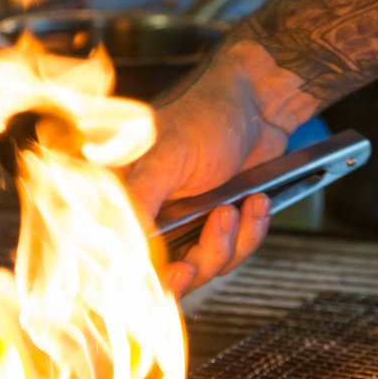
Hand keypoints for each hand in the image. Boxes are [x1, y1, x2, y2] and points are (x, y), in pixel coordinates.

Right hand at [125, 45, 290, 294]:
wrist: (261, 101)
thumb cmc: (208, 113)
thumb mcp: (167, 158)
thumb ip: (138, 203)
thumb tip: (122, 246)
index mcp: (120, 194)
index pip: (116, 250)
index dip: (139, 275)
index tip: (165, 277)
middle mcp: (147, 213)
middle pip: (160, 271)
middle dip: (192, 264)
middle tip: (199, 255)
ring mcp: (181, 222)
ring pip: (199, 267)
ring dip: (227, 244)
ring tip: (239, 207)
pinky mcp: (212, 226)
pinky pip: (228, 254)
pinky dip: (248, 234)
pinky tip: (256, 204)